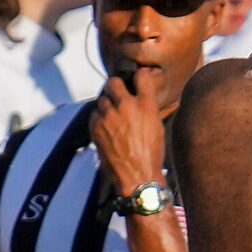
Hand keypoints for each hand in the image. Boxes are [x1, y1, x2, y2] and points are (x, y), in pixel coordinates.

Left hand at [90, 68, 168, 196]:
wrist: (137, 176)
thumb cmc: (151, 154)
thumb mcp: (156, 126)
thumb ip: (146, 108)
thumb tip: (139, 99)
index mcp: (146, 104)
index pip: (141, 76)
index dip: (138, 76)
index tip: (136, 79)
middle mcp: (126, 105)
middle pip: (113, 82)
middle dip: (114, 87)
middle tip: (116, 95)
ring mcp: (109, 115)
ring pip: (102, 99)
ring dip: (107, 106)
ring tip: (112, 118)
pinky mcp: (96, 126)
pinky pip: (95, 115)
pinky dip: (99, 119)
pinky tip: (106, 129)